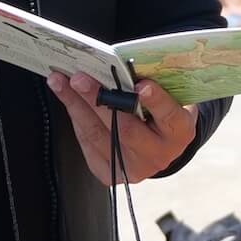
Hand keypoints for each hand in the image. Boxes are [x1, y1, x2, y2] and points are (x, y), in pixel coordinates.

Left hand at [47, 72, 198, 185]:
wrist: (161, 146)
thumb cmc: (164, 111)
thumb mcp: (172, 97)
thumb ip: (156, 86)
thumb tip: (121, 66)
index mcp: (180, 132)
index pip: (169, 116)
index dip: (156, 101)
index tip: (141, 84)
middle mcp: (158, 155)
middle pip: (125, 128)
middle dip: (99, 100)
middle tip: (79, 78)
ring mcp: (133, 168)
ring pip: (99, 136)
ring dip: (75, 106)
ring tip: (60, 82)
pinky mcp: (111, 174)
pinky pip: (88, 145)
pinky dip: (76, 119)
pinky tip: (67, 99)